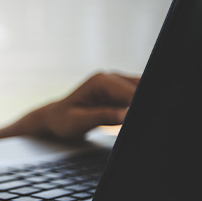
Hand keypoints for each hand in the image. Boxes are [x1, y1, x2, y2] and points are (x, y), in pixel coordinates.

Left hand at [0, 71, 138, 144]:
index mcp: (101, 81)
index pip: (130, 91)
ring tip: (131, 121)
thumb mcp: (79, 122)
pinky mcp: (120, 93)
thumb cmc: (62, 121)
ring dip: (141, 107)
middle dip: (144, 105)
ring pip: (142, 93)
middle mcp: (110, 78)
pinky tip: (131, 118)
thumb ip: (102, 117)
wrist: (55, 119)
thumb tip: (125, 115)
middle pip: (140, 89)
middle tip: (146, 122)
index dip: (139, 105)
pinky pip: (136, 98)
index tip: (145, 117)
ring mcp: (116, 84)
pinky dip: (138, 108)